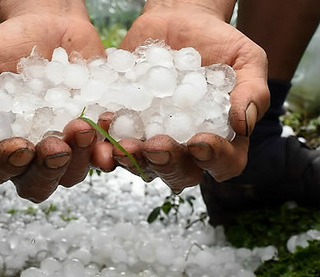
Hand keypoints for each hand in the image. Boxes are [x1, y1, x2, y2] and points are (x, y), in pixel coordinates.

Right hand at [0, 9, 104, 201]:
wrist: (51, 24)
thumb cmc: (10, 46)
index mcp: (0, 144)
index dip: (7, 165)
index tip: (20, 146)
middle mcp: (32, 156)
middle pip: (37, 186)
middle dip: (47, 171)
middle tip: (55, 146)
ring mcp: (65, 151)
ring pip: (71, 176)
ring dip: (78, 159)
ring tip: (82, 126)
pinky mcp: (92, 140)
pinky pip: (101, 156)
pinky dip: (105, 147)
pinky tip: (104, 121)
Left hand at [92, 1, 269, 192]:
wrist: (179, 23)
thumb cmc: (219, 45)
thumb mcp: (246, 60)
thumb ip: (253, 91)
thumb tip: (244, 124)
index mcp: (221, 142)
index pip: (225, 164)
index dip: (215, 160)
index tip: (202, 141)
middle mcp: (186, 151)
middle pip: (180, 173)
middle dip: (168, 164)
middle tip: (157, 146)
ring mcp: (154, 143)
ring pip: (143, 165)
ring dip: (132, 160)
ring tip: (124, 144)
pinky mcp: (127, 129)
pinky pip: (114, 143)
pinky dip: (107, 139)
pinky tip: (104, 123)